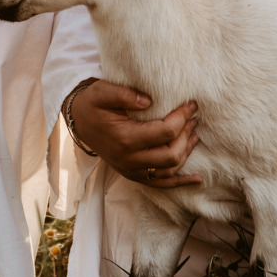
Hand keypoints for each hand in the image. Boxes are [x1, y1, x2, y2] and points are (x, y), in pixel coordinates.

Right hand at [69, 79, 202, 187]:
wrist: (79, 123)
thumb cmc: (93, 105)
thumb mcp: (102, 92)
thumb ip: (124, 94)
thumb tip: (149, 101)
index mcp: (124, 138)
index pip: (165, 132)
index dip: (182, 118)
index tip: (191, 104)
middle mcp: (129, 159)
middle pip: (171, 155)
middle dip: (186, 134)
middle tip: (193, 117)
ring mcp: (131, 170)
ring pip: (169, 170)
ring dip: (186, 152)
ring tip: (194, 133)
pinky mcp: (133, 175)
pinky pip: (161, 184)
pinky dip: (180, 182)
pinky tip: (197, 179)